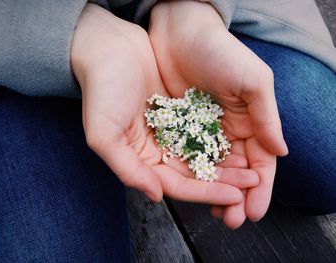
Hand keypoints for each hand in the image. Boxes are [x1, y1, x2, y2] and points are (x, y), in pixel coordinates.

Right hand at [70, 4, 253, 205]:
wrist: (110, 48)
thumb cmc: (101, 91)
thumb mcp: (103, 134)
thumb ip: (127, 169)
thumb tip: (156, 196)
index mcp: (140, 160)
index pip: (177, 186)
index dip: (206, 193)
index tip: (234, 196)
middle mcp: (157, 150)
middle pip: (194, 174)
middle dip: (223, 181)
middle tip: (252, 183)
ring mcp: (171, 131)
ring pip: (203, 154)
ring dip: (227, 163)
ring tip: (253, 168)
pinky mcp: (181, 112)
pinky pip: (205, 130)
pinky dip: (222, 139)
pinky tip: (241, 142)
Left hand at [149, 0, 287, 226]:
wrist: (180, 31)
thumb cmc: (219, 51)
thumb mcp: (252, 80)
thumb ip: (266, 117)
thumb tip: (280, 152)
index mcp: (251, 121)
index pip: (260, 162)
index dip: (260, 188)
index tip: (254, 212)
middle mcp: (228, 130)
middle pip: (236, 171)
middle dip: (236, 196)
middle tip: (231, 219)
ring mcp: (202, 130)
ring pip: (212, 169)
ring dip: (214, 191)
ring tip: (214, 212)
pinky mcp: (179, 127)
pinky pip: (187, 156)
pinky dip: (191, 175)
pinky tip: (190, 190)